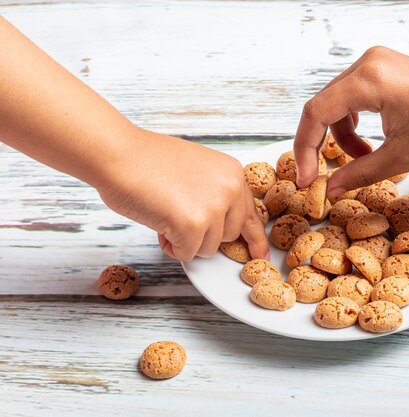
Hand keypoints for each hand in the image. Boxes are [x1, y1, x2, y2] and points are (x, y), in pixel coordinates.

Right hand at [97, 129, 268, 261]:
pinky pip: (186, 253)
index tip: (259, 254)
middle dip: (204, 234)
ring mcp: (214, 207)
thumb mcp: (197, 170)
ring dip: (185, 241)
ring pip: (209, 248)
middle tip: (178, 216)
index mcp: (232, 173)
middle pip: (229, 235)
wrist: (118, 155)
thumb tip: (220, 224)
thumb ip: (214, 193)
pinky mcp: (193, 225)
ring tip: (165, 215)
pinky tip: (158, 225)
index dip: (254, 237)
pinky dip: (170, 246)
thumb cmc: (147, 161)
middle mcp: (230, 189)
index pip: (251, 213)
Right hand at [293, 46, 408, 196]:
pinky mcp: (389, 68)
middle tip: (323, 177)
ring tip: (364, 159)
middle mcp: (370, 62)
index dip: (305, 150)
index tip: (307, 180)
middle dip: (321, 144)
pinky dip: (355, 122)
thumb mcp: (401, 158)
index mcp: (370, 78)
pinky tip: (371, 142)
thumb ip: (357, 174)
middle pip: (324, 106)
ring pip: (339, 102)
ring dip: (342, 135)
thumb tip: (328, 190)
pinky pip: (356, 96)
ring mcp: (379, 62)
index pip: (316, 113)